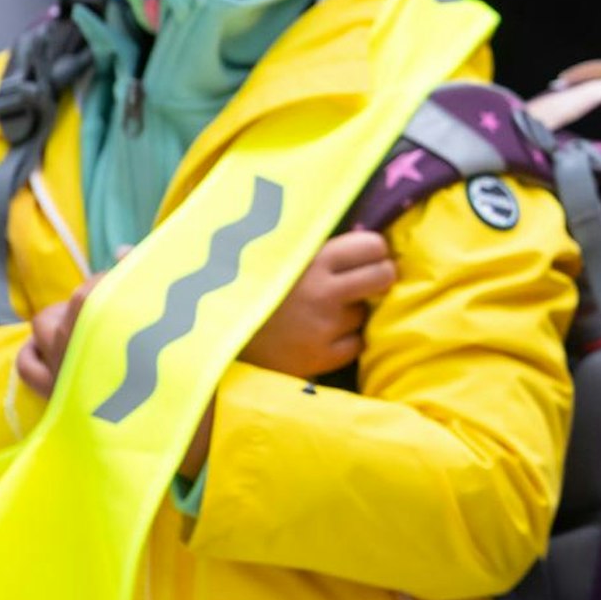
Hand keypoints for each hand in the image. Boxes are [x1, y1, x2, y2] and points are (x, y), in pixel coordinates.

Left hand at [15, 273, 210, 473]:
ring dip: (62, 322)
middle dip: (93, 300)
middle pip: (73, 303)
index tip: (140, 291)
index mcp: (107, 316)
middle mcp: (77, 337)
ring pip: (43, 326)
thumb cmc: (185, 375)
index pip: (99, 284)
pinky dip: (35, 353)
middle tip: (120, 311)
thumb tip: (120, 251)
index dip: (118, 282)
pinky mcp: (53, 392)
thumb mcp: (179, 321)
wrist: (179, 433)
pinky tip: (55, 352)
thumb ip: (149, 278)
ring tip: (87, 329)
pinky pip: (27, 365)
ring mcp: (61, 365)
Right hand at [240, 231, 395, 378]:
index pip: (373, 245)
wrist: (216, 335)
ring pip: (365, 313)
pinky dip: (345, 341)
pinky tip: (321, 336)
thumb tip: (371, 241)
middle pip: (384, 276)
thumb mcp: (282, 256)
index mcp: (313, 259)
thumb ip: (321, 248)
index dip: (375, 252)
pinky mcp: (320, 357)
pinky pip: (357, 344)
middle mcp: (323, 291)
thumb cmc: (253, 288)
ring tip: (321, 313)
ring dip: (352, 313)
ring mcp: (323, 327)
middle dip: (380, 279)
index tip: (368, 258)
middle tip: (366, 284)